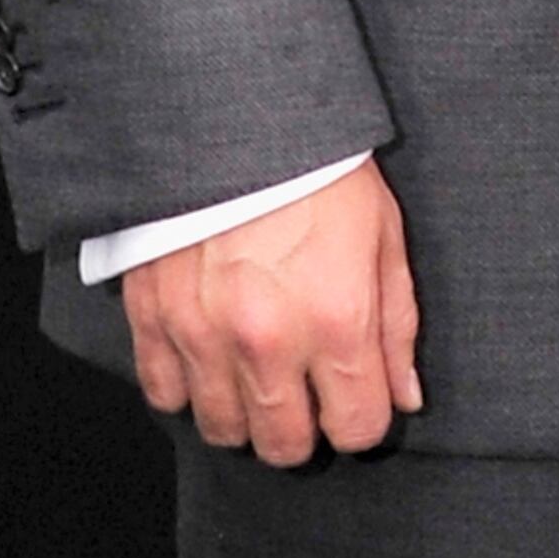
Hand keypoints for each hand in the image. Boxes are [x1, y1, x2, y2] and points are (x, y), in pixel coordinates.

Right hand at [121, 157, 423, 462]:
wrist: (231, 112)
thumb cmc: (317, 169)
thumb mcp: (383, 238)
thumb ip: (396, 327)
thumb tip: (405, 396)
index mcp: (336, 321)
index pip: (356, 429)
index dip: (361, 421)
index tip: (355, 399)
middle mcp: (268, 341)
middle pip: (285, 446)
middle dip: (304, 431)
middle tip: (305, 396)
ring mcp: (203, 333)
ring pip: (223, 430)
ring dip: (244, 417)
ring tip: (256, 380)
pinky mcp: (153, 315)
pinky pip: (163, 393)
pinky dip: (186, 390)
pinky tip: (208, 362)